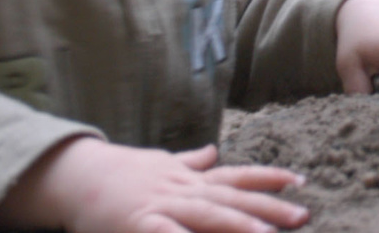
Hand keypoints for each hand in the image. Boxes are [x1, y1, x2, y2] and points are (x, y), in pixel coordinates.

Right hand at [0, 137, 308, 232]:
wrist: (75, 173)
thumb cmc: (119, 173)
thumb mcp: (159, 162)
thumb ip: (189, 162)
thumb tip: (212, 152)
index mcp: (188, 178)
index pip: (236, 177)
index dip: (268, 180)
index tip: (300, 182)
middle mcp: (182, 189)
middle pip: (232, 199)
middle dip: (269, 209)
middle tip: (303, 216)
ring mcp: (161, 207)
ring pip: (208, 216)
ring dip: (239, 226)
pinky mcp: (139, 225)